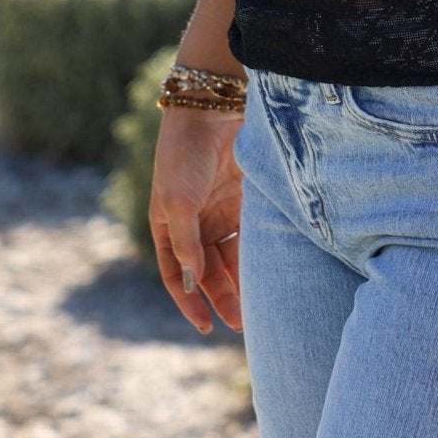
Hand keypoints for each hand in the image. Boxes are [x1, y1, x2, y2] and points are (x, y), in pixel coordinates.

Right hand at [149, 107, 244, 333]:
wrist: (212, 111)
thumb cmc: (184, 154)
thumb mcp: (178, 200)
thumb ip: (187, 240)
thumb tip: (193, 280)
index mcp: (168, 227)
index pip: (176, 275)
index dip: (189, 301)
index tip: (205, 326)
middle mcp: (194, 224)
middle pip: (208, 271)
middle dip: (222, 297)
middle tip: (240, 322)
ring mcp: (220, 213)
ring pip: (232, 258)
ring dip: (242, 281)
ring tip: (257, 304)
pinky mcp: (244, 201)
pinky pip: (251, 236)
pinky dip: (258, 255)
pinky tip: (270, 272)